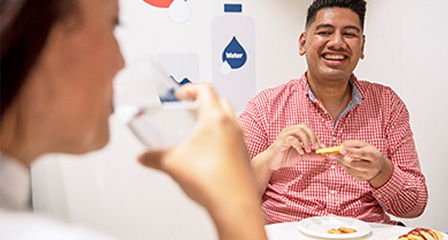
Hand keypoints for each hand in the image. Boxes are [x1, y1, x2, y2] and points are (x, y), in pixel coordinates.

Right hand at [138, 84, 250, 207]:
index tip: (181, 94)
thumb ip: (154, 157)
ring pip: (230, 117)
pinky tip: (210, 150)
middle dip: (204, 100)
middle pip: (220, 100)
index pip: (205, 89)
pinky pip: (234, 135)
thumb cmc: (212, 181)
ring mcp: (241, 139)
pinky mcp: (244, 154)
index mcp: (215, 119)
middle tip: (190, 107)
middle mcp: (232, 125)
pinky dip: (223, 134)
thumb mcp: (173, 164)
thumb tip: (144, 157)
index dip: (190, 88)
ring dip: (216, 117)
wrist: (234, 204)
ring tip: (199, 129)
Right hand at [263, 124, 325, 170]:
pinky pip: (291, 139)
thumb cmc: (285, 156)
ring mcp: (284, 135)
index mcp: (295, 132)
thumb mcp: (302, 155)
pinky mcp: (281, 142)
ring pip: (299, 131)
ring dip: (306, 141)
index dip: (317, 137)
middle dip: (313, 136)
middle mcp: (289, 131)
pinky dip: (298, 145)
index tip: (323, 146)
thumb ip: (312, 154)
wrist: (272, 162)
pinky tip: (301, 152)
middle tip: (317, 147)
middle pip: (304, 127)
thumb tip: (324, 155)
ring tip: (308, 150)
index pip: (308, 130)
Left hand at [331, 140, 392, 187]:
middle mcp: (372, 167)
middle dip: (342, 159)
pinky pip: (350, 173)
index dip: (351, 152)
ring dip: (341, 162)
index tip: (340, 150)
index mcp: (374, 156)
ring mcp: (367, 174)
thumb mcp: (365, 145)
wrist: (380, 167)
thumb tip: (340, 146)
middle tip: (332, 154)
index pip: (362, 154)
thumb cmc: (370, 152)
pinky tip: (340, 161)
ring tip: (334, 156)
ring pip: (351, 169)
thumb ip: (353, 143)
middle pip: (355, 164)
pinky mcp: (362, 179)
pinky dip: (344, 166)